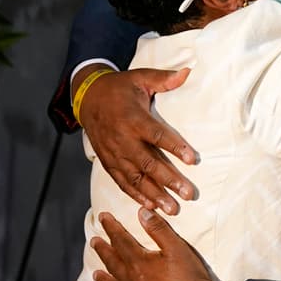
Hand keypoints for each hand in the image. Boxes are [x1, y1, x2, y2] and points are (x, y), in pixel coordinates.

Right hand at [79, 66, 197, 214]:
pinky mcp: (108, 162)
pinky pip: (122, 182)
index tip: (192, 160)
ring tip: (173, 208)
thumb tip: (188, 71)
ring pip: (135, 178)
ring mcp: (113, 153)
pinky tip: (151, 207)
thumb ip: (164, 79)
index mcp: (132, 118)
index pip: (157, 135)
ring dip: (154, 194)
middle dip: (168, 180)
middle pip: (147, 163)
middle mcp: (122, 139)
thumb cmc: (121, 88)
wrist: (87, 98)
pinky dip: (135, 195)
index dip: (175, 147)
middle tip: (188, 194)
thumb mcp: (140, 77)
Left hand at [91, 209, 225, 280]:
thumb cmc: (189, 277)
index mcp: (139, 262)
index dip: (111, 227)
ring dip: (104, 280)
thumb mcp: (177, 248)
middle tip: (93, 242)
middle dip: (103, 250)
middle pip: (113, 263)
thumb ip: (158, 229)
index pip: (121, 240)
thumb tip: (141, 212)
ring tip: (95, 274)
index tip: (102, 217)